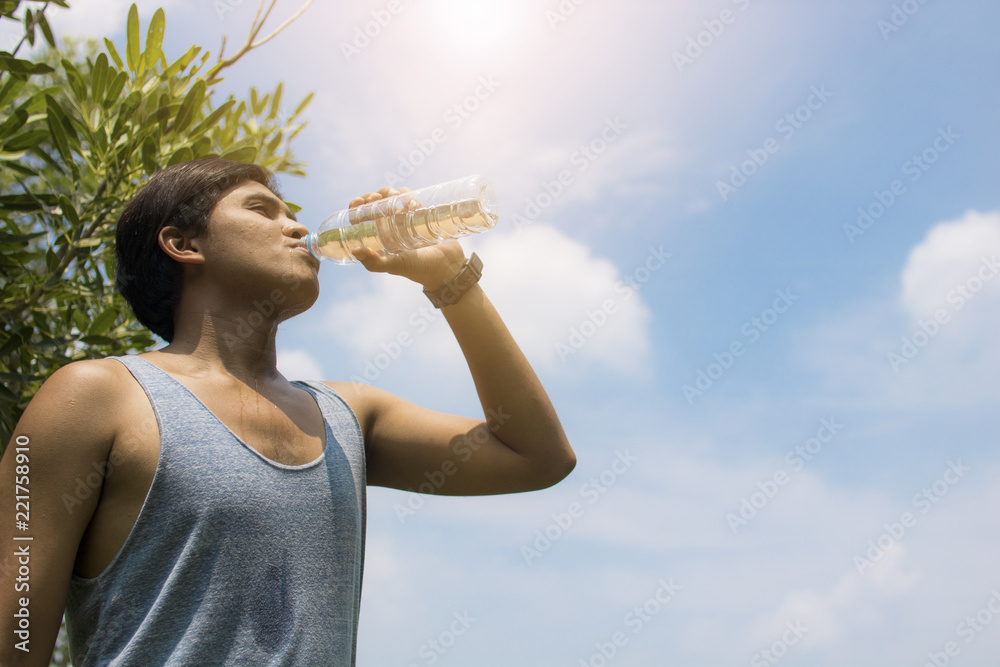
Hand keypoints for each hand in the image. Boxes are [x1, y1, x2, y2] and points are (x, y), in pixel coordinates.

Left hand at [348, 186, 467, 289]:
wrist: (448, 267)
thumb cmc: (419, 269)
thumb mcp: (394, 265)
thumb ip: (375, 262)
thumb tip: (355, 250)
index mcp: (379, 236)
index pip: (362, 216)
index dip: (357, 206)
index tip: (358, 203)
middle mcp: (390, 226)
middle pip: (377, 203)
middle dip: (373, 196)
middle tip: (376, 198)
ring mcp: (406, 218)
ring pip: (393, 197)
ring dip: (389, 192)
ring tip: (393, 196)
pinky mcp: (421, 213)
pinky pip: (411, 197)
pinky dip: (407, 193)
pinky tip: (407, 197)